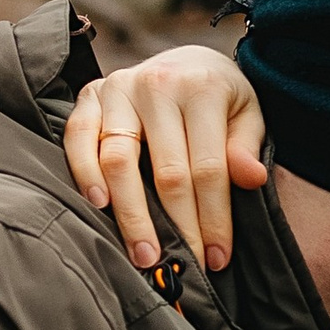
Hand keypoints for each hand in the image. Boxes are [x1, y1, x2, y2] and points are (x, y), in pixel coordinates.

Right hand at [62, 47, 267, 274]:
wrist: (185, 61)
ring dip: (130, 213)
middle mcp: (157, 85)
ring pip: (118, 159)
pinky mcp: (90, 95)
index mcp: (202, 89)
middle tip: (180, 268)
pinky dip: (84, 173)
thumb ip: (246, 147)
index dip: (213, 218)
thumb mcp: (247, 114)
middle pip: (166, 171)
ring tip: (143, 253)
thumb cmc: (219, 98)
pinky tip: (98, 205)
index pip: (208, 168)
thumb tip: (251, 179)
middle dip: (177, 227)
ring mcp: (118, 88)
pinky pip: (78, 137)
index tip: (217, 258)